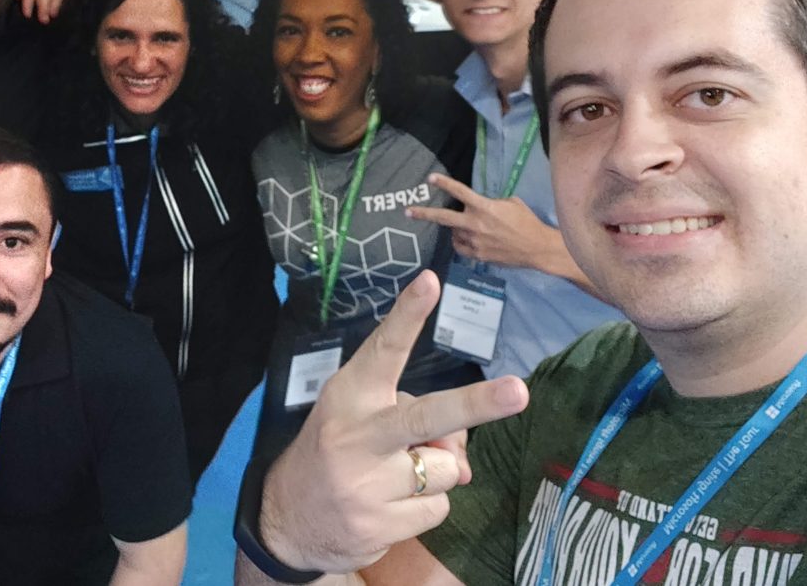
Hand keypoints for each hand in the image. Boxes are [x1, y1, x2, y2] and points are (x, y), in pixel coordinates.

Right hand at [258, 272, 528, 572]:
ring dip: (433, 474)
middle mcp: (356, 435)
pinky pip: (437, 508)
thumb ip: (415, 421)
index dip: (408, 315)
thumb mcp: (363, 422)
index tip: (431, 281)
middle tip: (519, 391)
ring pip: (444, 467)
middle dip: (477, 403)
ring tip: (392, 479)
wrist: (286, 518)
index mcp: (350, 395)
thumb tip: (462, 463)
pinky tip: (389, 507)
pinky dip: (423, 507)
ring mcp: (365, 484)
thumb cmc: (338, 452)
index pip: (384, 349)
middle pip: (427, 415)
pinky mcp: (377, 525)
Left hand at [407, 173, 561, 272]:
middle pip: (444, 218)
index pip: (460, 192)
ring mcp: (475, 242)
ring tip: (466, 227)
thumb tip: (480, 206)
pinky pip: (461, 248)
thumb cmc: (526, 221)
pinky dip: (461, 242)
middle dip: (424, 214)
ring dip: (455, 229)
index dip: (444, 183)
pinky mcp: (478, 256)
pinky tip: (466, 239)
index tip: (430, 178)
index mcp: (484, 207)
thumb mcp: (510, 203)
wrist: (536, 247)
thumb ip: (491, 203)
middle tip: (408, 212)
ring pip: (454, 234)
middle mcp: (476, 224)